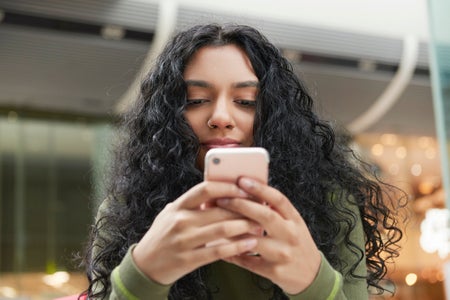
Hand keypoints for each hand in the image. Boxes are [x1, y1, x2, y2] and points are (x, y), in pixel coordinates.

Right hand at [132, 181, 259, 284]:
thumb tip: (219, 194)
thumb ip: (190, 204)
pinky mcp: (189, 260)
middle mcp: (180, 221)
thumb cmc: (161, 236)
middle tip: (260, 208)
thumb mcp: (170, 214)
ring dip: (244, 226)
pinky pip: (218, 251)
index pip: (205, 189)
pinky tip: (250, 244)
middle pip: (219, 209)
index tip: (243, 188)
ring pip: (222, 229)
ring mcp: (184, 241)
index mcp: (178, 207)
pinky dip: (237, 247)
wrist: (144, 265)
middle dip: (243, 208)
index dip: (227, 187)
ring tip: (258, 226)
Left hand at [216, 177, 321, 294]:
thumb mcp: (292, 223)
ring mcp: (283, 254)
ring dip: (232, 231)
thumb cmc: (294, 242)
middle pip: (265, 216)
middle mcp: (291, 235)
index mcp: (295, 219)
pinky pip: (247, 261)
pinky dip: (231, 252)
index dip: (259, 188)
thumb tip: (247, 190)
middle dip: (241, 205)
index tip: (241, 180)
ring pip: (253, 240)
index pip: (278, 199)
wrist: (310, 275)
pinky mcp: (273, 271)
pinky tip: (219, 245)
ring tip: (216, 222)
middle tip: (222, 199)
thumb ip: (275, 209)